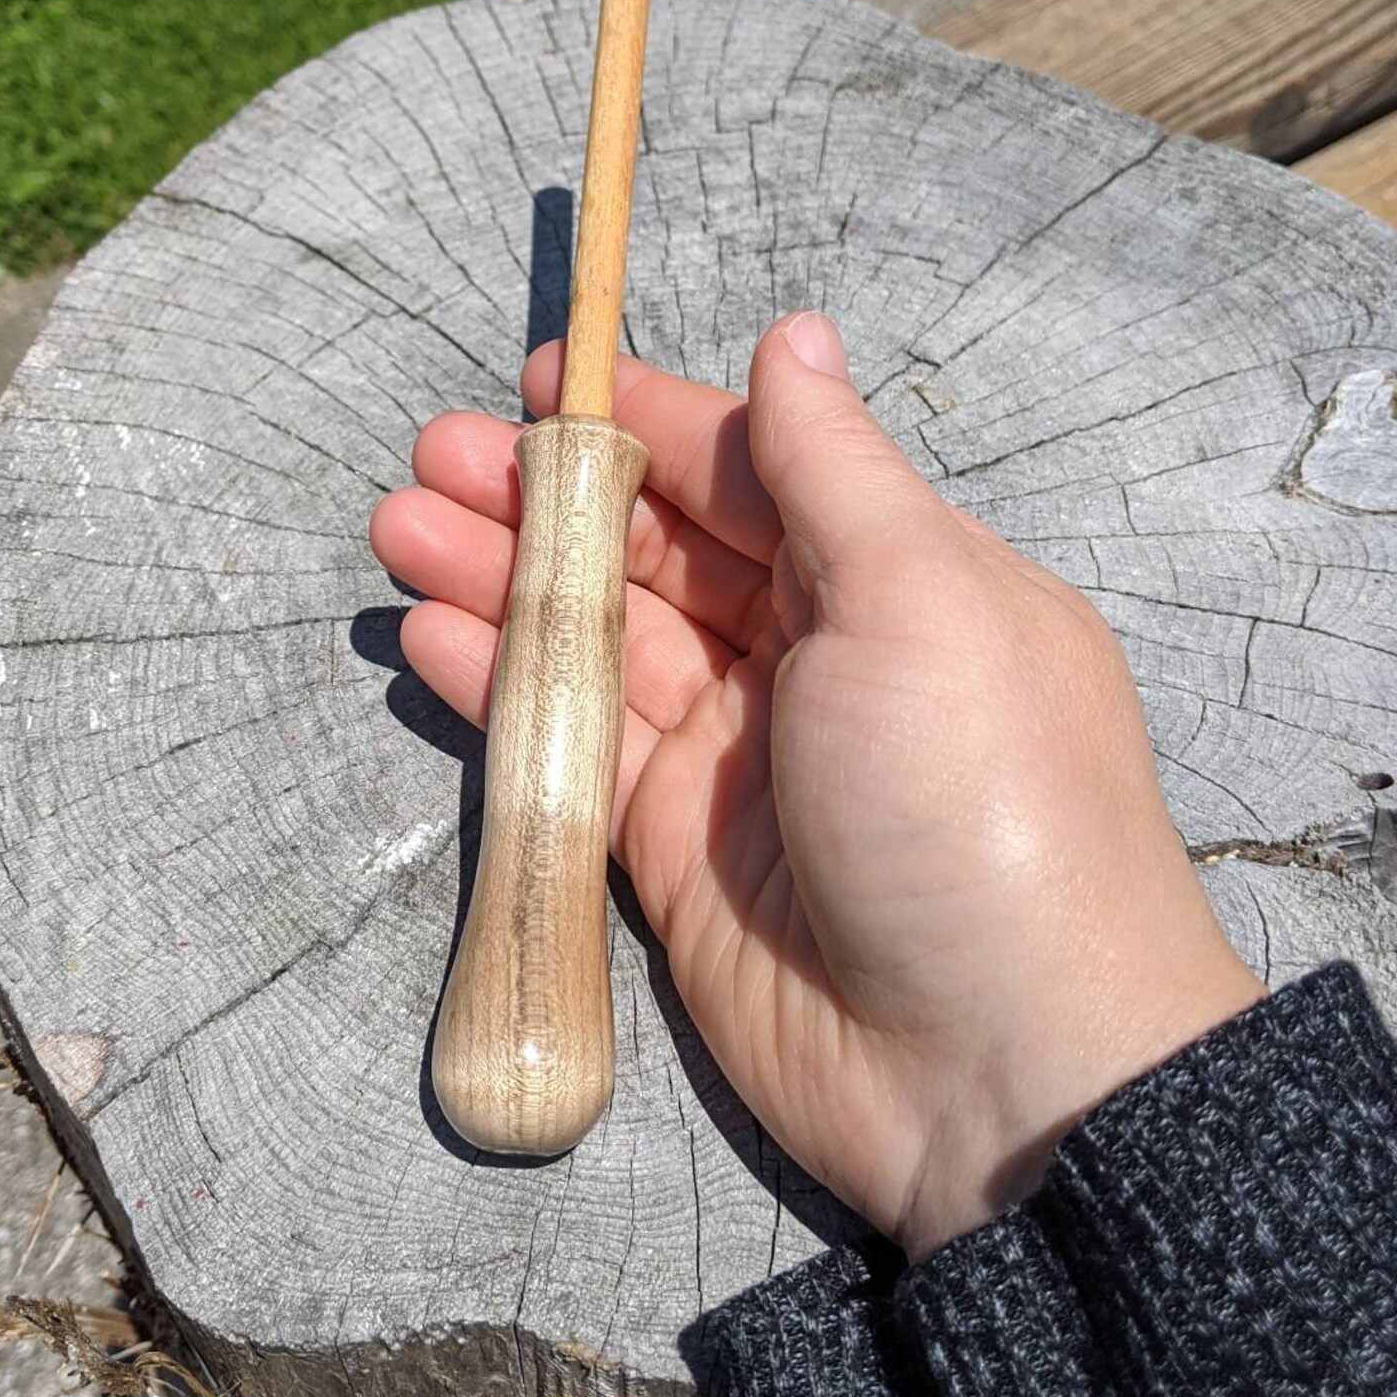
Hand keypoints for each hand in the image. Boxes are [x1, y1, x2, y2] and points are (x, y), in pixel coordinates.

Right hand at [369, 311, 1263, 1257]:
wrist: (999, 1065)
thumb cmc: (979, 795)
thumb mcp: (921, 597)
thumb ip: (830, 467)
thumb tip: (796, 331)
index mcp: (891, 577)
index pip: (746, 471)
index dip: (642, 421)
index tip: (543, 376)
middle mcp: (811, 655)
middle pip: (651, 549)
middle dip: (543, 496)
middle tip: (432, 457)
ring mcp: (734, 756)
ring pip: (597, 640)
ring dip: (498, 580)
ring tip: (398, 528)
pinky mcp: (671, 851)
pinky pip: (570, 746)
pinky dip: (499, 689)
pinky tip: (429, 636)